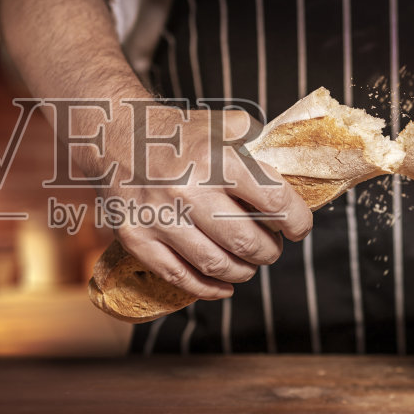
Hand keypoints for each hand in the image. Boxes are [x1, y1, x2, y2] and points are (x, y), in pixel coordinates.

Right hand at [90, 102, 313, 300]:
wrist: (113, 133)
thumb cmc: (175, 132)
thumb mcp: (220, 124)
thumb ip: (258, 143)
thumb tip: (289, 170)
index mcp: (216, 160)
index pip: (274, 201)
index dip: (297, 221)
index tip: (299, 228)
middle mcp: (188, 190)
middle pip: (247, 241)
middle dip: (270, 251)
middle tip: (272, 247)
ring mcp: (159, 218)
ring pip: (217, 265)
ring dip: (244, 272)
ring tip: (249, 265)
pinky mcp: (136, 238)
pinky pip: (179, 276)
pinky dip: (208, 289)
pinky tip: (224, 287)